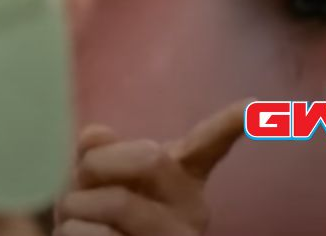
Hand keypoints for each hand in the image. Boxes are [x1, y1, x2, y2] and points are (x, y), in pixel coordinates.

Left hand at [54, 100, 245, 235]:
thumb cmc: (99, 213)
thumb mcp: (97, 177)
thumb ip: (99, 152)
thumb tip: (94, 134)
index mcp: (181, 179)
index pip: (208, 145)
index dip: (229, 123)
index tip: (255, 103)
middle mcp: (191, 210)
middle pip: (150, 158)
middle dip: (97, 163)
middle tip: (80, 183)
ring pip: (116, 202)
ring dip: (74, 207)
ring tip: (77, 220)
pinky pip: (95, 235)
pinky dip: (70, 232)